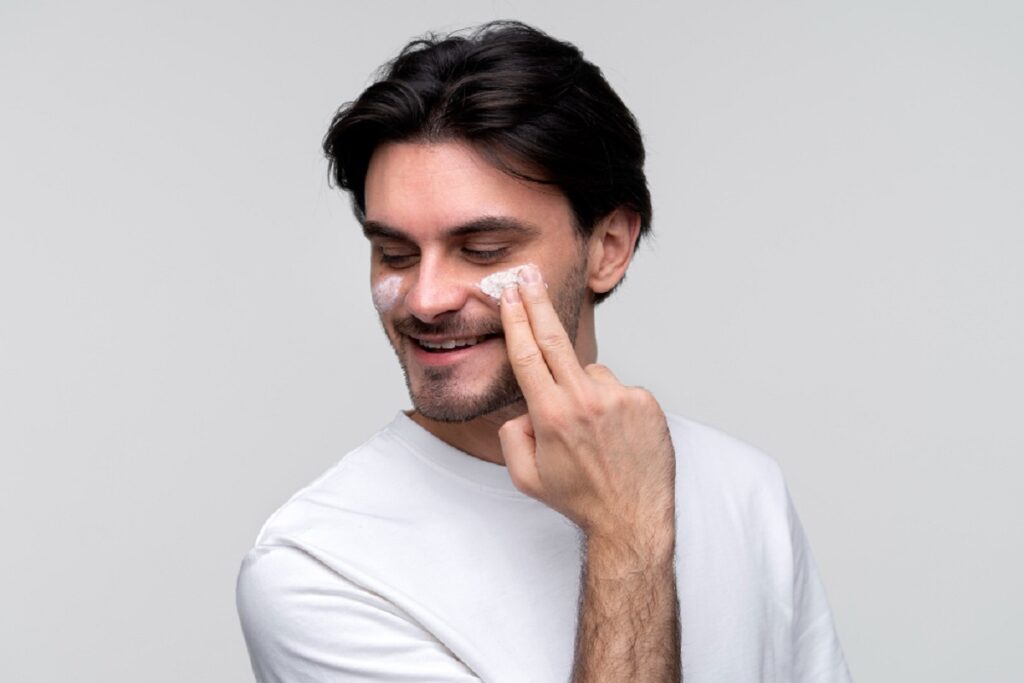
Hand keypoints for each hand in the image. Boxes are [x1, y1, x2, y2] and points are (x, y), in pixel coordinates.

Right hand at [497, 265, 675, 544]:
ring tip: (593, 432)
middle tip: (527, 277)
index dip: (516, 320)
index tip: (509, 295)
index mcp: (552, 416)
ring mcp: (619, 399)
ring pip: (590, 372)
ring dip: (584, 389)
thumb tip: (523, 408)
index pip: (527, 356)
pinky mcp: (645, 402)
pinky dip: (613, 404)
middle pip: (555, 339)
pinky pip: (619, 390)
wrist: (632, 519)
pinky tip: (616, 435)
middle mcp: (585, 401)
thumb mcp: (526, 477)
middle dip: (537, 304)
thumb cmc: (578, 499)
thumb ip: (512, 436)